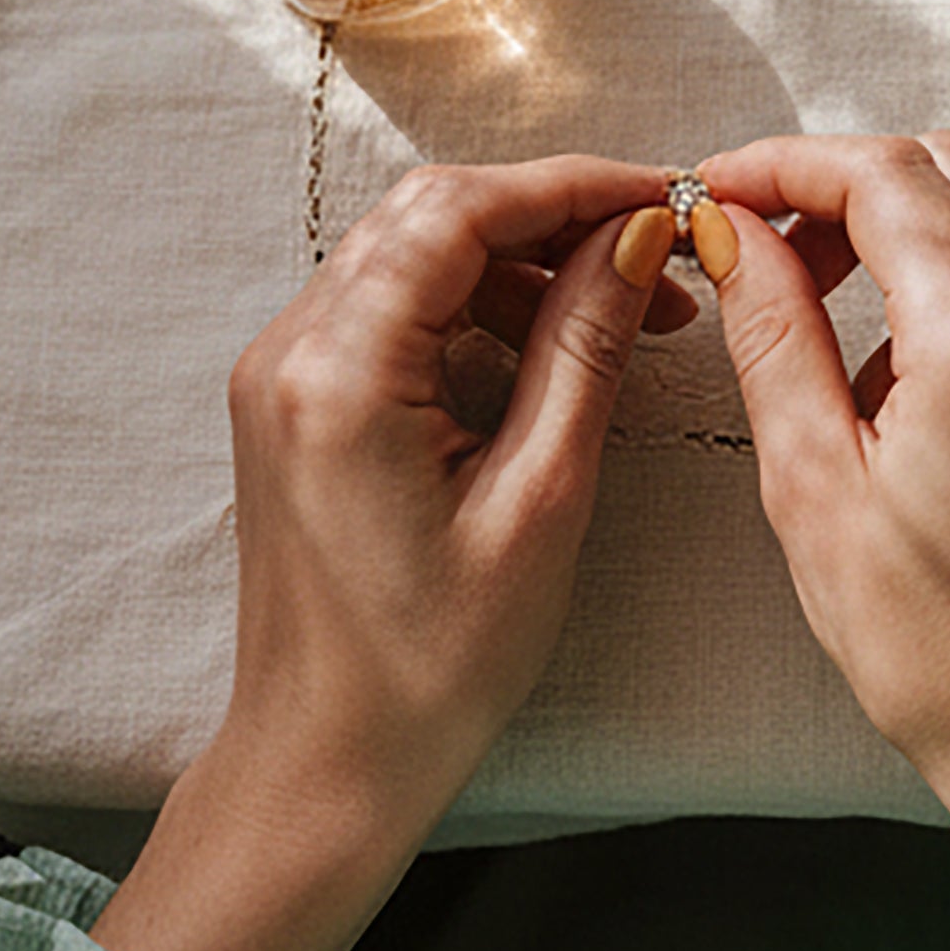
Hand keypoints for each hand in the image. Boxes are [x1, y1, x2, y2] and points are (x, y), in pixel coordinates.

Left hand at [96, 159, 696, 950]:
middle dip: (554, 218)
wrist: (326, 762)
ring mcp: (282, 374)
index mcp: (340, 373)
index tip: (667, 201)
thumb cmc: (432, 663)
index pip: (458, 210)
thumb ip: (583, 351)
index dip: (572, 188)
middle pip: (430, 216)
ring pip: (412, 254)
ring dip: (522, 262)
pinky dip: (477, 305)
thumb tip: (636, 238)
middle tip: (660, 257)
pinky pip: (391, 307)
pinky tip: (554, 346)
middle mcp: (290, 351)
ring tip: (628, 311)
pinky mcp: (296, 402)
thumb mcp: (539, 501)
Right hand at [698, 129, 949, 950]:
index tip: (713, 189)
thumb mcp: (815, 486)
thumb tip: (731, 230)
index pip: (883, 175)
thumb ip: (774, 333)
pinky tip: (882, 361)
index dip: (784, 163)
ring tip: (805, 303)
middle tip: (752, 242)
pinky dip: (944, 269)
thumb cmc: (935, 646)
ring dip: (892, 220)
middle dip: (838, 180)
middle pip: (943, 165)